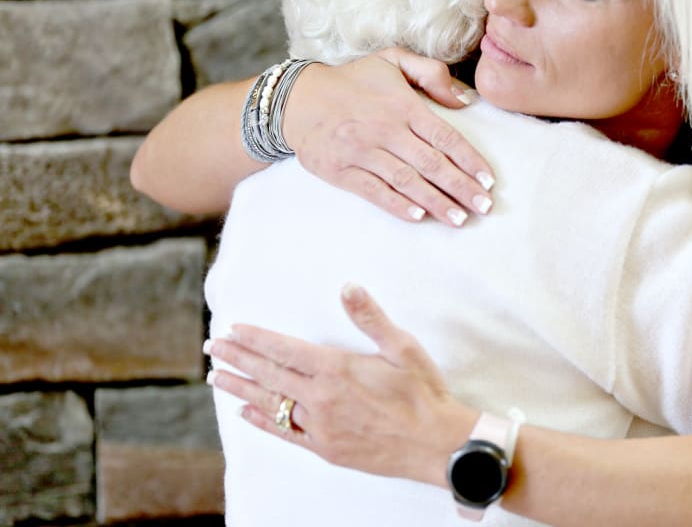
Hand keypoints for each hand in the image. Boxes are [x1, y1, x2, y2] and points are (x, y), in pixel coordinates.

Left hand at [204, 284, 476, 484]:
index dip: (256, 338)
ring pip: (270, 403)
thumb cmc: (422, 392)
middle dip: (238, 358)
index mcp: (337, 369)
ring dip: (241, 387)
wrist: (435, 443)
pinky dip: (261, 420)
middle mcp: (321, 398)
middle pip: (270, 374)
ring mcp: (320, 426)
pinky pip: (284, 432)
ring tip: (216, 377)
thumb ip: (370, 318)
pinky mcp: (325, 448)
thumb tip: (348, 287)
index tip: (234, 330)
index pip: (285, 349)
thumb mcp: (402, 347)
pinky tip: (245, 411)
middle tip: (213, 347)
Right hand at [283, 47, 495, 226]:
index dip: (470, 160)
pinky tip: (418, 216)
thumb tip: (464, 99)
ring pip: (407, 182)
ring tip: (460, 219)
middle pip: (431, 164)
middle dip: (462, 188)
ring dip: (436, 203)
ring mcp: (362, 152)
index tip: (489, 180)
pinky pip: (374, 191)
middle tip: (485, 207)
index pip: (445, 136)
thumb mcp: (392, 60)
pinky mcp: (341, 171)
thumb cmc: (353, 81)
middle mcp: (385, 130)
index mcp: (402, 105)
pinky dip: (397, 205)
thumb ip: (431, 73)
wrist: (297, 98)